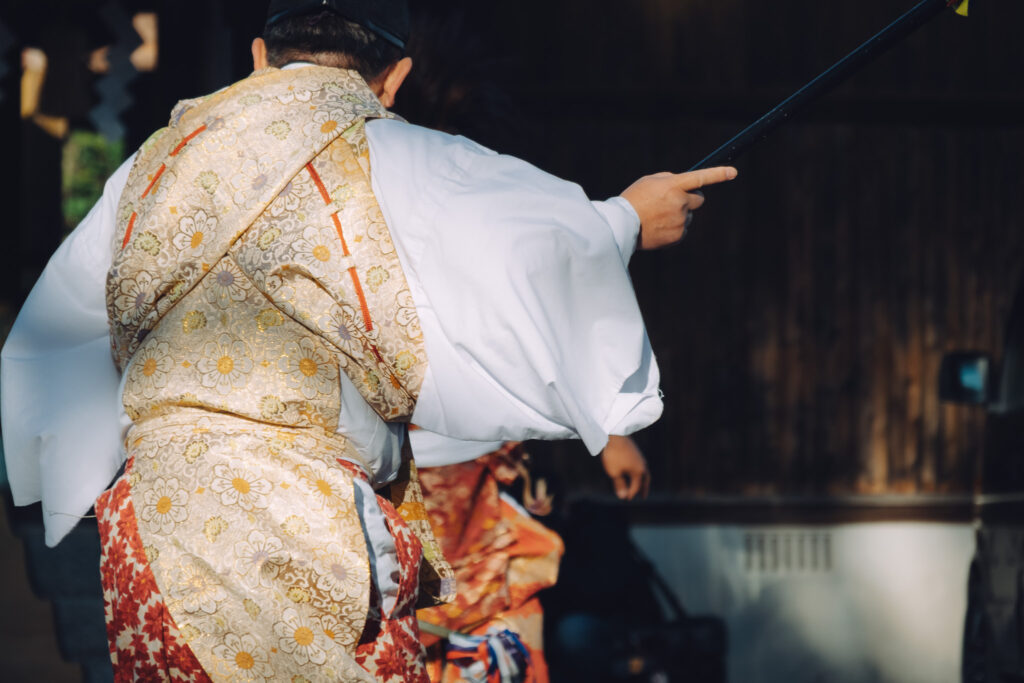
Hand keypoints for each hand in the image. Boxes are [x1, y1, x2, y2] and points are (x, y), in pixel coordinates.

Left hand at [601, 435, 649, 499]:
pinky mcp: (637, 453)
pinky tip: (634, 471)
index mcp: (638, 472)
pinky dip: (639, 472)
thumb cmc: (613, 455)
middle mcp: (642, 465)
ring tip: (641, 485)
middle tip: (643, 497)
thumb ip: (619, 484)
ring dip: (643, 480)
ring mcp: (640, 458)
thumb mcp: (614, 472)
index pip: (636, 486)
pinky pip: (641, 466)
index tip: (626, 499)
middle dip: (643, 489)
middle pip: (645, 480)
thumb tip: (623, 497)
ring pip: (644, 472)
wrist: (614, 435)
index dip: (631, 494)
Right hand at [620, 166, 736, 248]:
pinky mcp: (678, 235)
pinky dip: (673, 228)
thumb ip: (669, 179)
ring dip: (678, 214)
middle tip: (672, 201)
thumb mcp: (649, 181)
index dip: (719, 174)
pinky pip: (682, 229)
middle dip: (690, 199)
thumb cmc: (633, 200)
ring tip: (657, 217)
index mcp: (673, 185)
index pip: (701, 177)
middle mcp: (680, 202)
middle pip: (699, 199)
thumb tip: (685, 184)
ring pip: (688, 215)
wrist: (622, 226)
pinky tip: (658, 227)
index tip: (733, 172)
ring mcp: (680, 220)